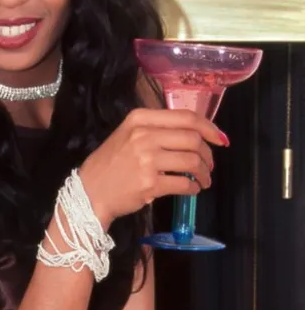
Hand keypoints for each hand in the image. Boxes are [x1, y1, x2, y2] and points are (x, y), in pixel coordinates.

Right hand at [79, 108, 227, 225]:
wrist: (89, 192)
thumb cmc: (110, 164)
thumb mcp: (127, 134)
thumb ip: (156, 129)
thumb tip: (196, 134)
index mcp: (139, 119)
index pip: (186, 117)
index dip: (209, 127)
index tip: (220, 139)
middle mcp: (143, 136)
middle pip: (192, 139)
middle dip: (208, 154)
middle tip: (209, 165)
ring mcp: (146, 160)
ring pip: (192, 161)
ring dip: (204, 173)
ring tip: (202, 180)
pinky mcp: (150, 184)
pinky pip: (184, 184)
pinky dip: (194, 188)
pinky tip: (192, 190)